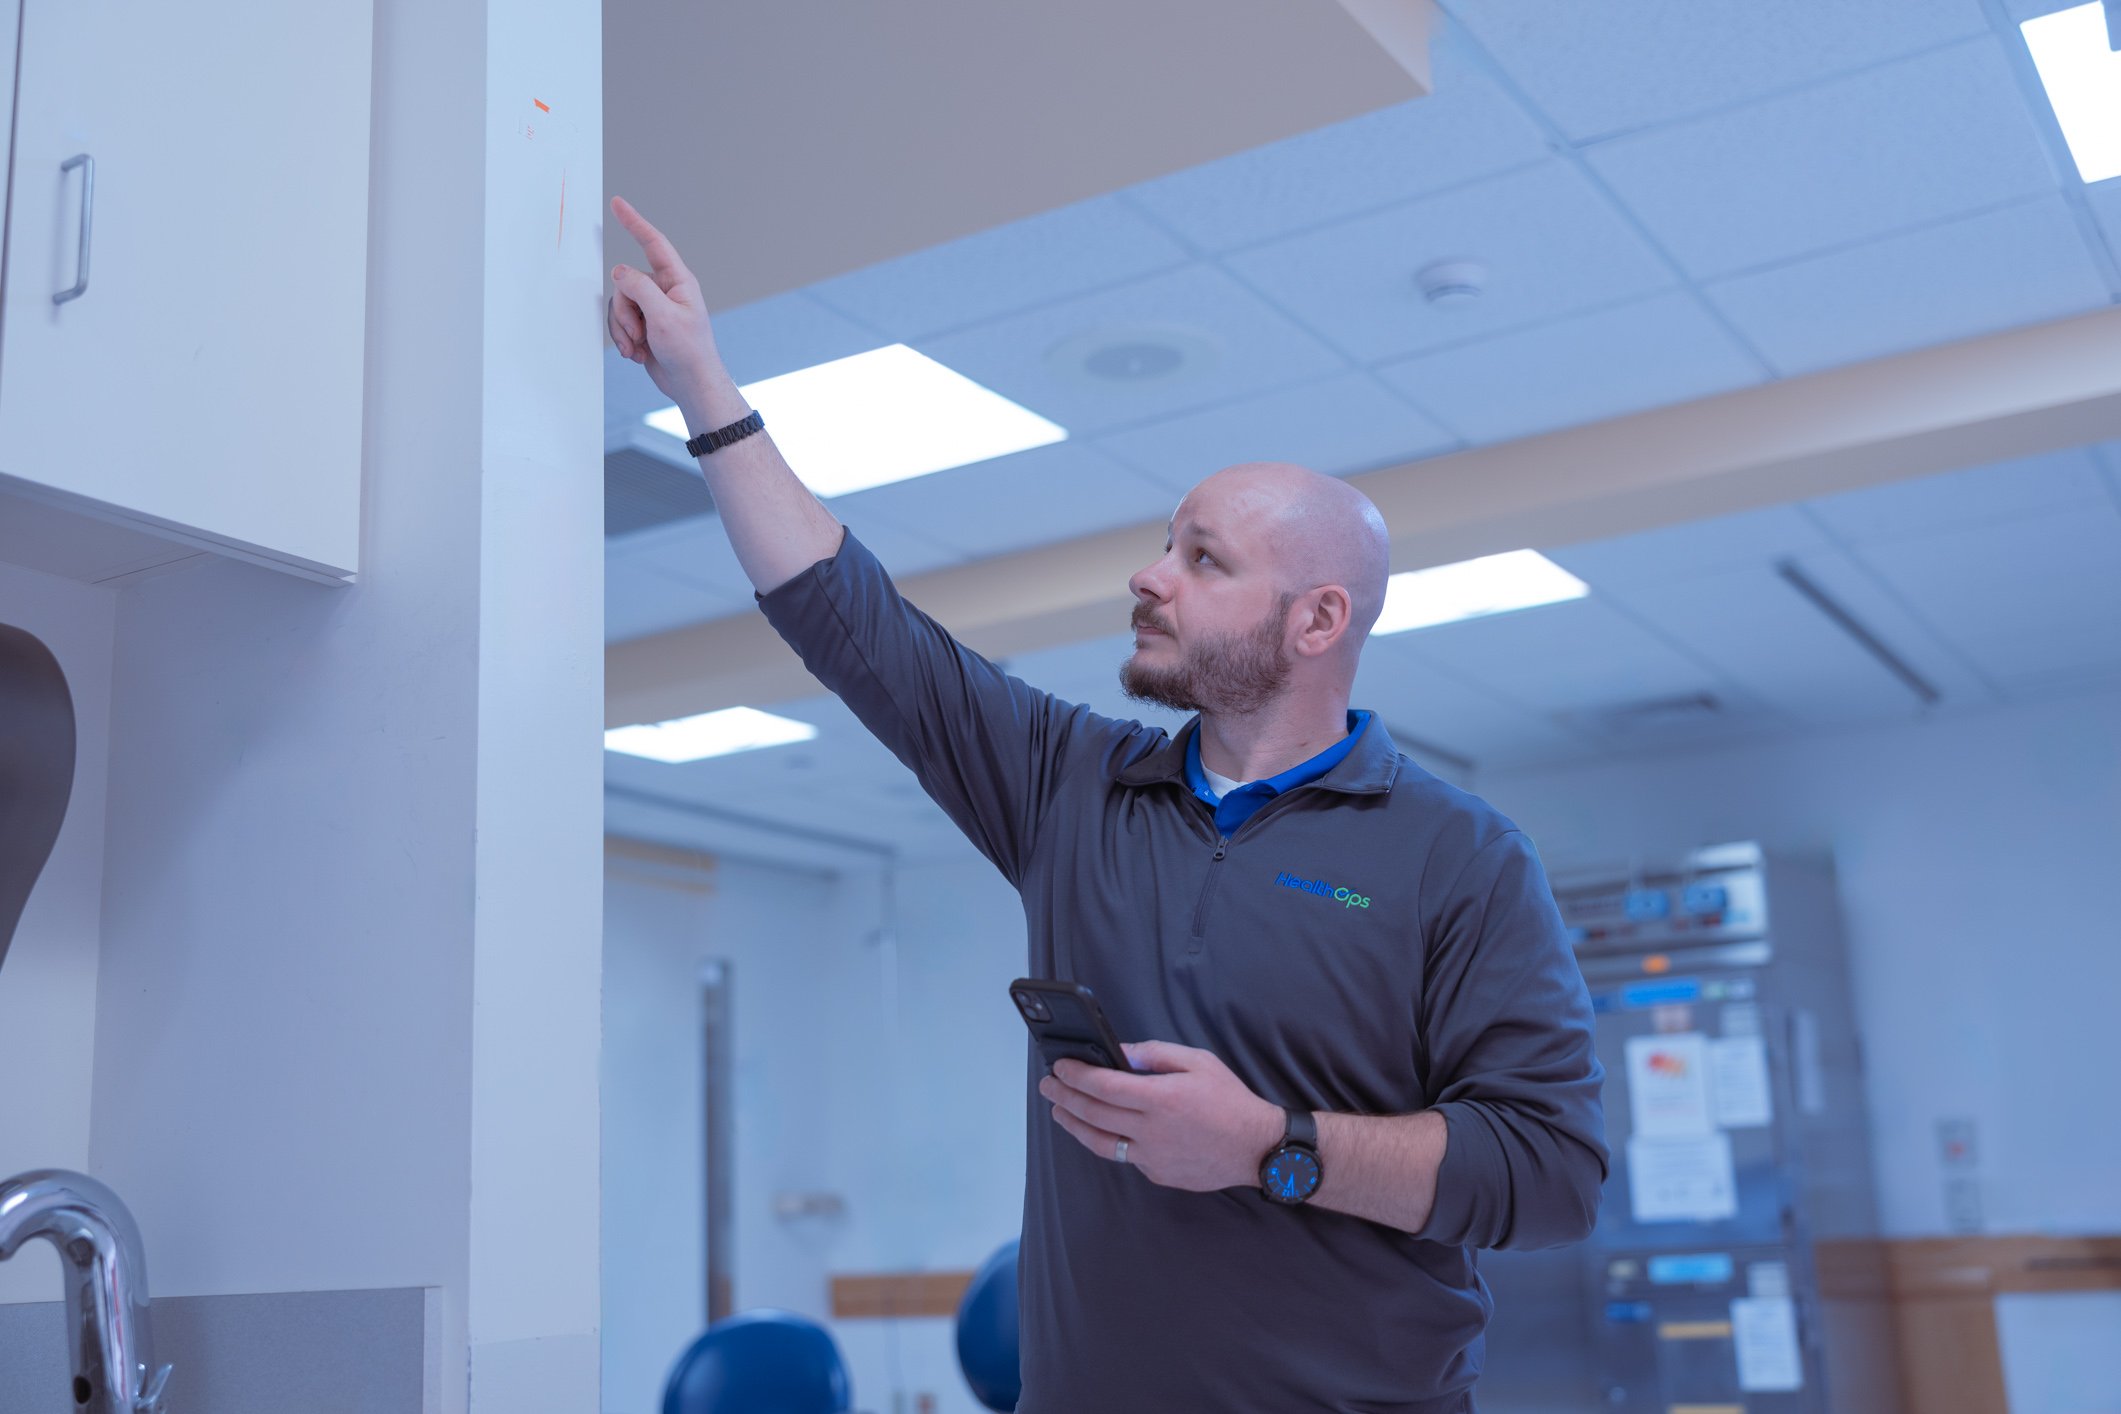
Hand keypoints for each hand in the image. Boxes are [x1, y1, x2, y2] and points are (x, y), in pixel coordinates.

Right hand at [606, 195, 722, 413]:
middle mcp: (664, 290)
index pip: (653, 244)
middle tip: (640, 334)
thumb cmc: (688, 352)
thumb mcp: (663, 317)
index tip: (618, 203)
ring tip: (639, 347)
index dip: (634, 222)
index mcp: (678, 281)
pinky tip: (638, 354)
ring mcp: (652, 307)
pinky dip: (623, 339)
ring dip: (623, 329)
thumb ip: (639, 288)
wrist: (690, 384)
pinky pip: (618, 321)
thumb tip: (619, 270)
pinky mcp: (643, 324)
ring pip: (618, 304)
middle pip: (625, 283)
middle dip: (625, 313)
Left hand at [1039, 1041, 1283, 1192]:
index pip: (1104, 1085)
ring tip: (1060, 1110)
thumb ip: (1155, 1054)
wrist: (1257, 1148)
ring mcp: (1153, 1158)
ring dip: (1074, 1124)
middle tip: (1048, 1085)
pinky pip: (1125, 1156)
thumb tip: (1120, 1051)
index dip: (1076, 1074)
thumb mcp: (1198, 1062)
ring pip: (1100, 1143)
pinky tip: (1098, 1128)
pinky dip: (1107, 1140)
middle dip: (1065, 1096)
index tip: (1059, 1066)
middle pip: (1093, 1114)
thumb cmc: (1230, 1101)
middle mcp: (1153, 1130)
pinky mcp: (1158, 1174)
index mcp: (1162, 1098)